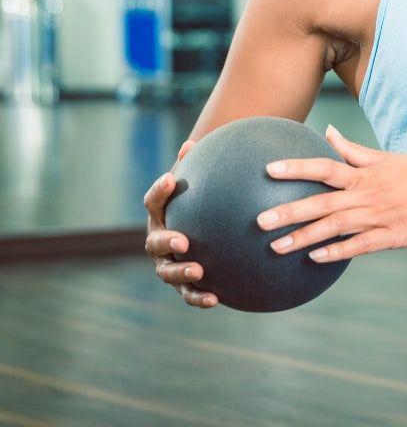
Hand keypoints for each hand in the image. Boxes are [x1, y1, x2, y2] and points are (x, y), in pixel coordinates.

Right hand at [144, 140, 218, 307]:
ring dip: (181, 273)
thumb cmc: (203, 203)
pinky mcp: (184, 284)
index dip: (160, 190)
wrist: (203, 231)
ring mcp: (168, 264)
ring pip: (167, 272)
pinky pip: (189, 294)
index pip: (154, 202)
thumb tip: (194, 142)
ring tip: (199, 271)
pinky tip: (216, 299)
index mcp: (161, 215)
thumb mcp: (203, 185)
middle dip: (167, 241)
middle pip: (155, 242)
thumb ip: (199, 168)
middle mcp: (159, 241)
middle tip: (183, 239)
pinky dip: (199, 298)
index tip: (170, 179)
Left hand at [253, 125, 406, 263]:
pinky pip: (361, 245)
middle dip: (289, 211)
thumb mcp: (387, 158)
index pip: (324, 167)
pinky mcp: (396, 235)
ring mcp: (382, 215)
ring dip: (305, 237)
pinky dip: (338, 251)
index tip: (267, 170)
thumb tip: (327, 131)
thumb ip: (353, 150)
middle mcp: (369, 192)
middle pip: (322, 201)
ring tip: (276, 247)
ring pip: (336, 227)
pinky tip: (316, 259)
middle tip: (258, 221)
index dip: (296, 167)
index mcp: (366, 173)